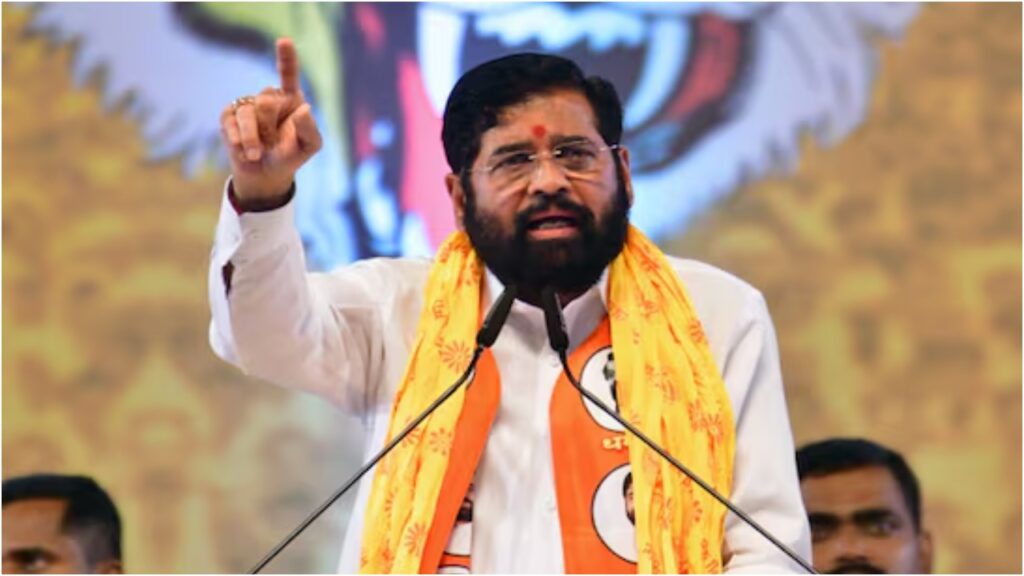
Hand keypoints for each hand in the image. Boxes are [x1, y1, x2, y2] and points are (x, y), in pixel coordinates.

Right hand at [220, 37, 321, 203]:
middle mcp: (268, 97)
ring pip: (247, 114)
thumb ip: (310, 129)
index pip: (288, 73)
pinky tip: (244, 151)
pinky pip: (230, 123)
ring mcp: (247, 105)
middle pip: (266, 100)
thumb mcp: (309, 146)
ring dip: (253, 140)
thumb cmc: (290, 155)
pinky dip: (239, 141)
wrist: (266, 174)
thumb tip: (304, 108)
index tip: (284, 41)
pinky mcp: (228, 116)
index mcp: (291, 98)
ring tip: (256, 154)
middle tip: (272, 143)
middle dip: (269, 127)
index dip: (286, 57)